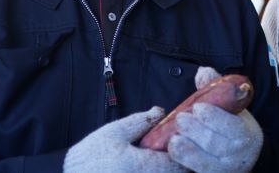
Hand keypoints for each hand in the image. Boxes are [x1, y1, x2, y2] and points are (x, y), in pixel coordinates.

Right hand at [64, 107, 187, 172]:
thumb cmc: (90, 157)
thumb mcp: (115, 133)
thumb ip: (141, 122)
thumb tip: (161, 111)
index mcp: (143, 167)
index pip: (179, 164)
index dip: (188, 154)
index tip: (188, 144)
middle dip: (182, 165)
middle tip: (183, 153)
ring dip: (169, 170)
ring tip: (168, 161)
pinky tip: (153, 168)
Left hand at [168, 67, 263, 172]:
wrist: (243, 158)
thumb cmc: (233, 128)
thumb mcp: (232, 109)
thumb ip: (218, 89)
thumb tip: (203, 71)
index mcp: (247, 134)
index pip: (232, 126)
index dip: (214, 117)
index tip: (198, 107)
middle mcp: (239, 155)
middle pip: (216, 143)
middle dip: (196, 130)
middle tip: (181, 118)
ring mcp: (225, 169)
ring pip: (205, 161)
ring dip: (187, 148)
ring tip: (174, 137)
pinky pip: (198, 170)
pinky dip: (185, 161)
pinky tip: (175, 150)